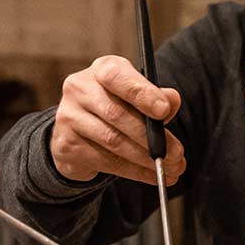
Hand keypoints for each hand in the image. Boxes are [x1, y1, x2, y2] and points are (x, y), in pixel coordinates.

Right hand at [48, 55, 185, 185]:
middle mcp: (80, 89)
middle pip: (116, 114)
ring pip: (113, 141)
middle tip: (177, 154)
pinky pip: (106, 162)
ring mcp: (69, 117)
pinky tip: (151, 175)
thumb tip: (172, 100)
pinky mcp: (67, 145)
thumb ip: (156, 96)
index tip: (164, 111)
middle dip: (151, 138)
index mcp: (102, 69)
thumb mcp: (136, 95)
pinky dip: (134, 171)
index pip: (117, 76)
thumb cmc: (117, 105)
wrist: (78, 130)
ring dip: (146, 159)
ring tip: (170, 168)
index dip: (142, 93)